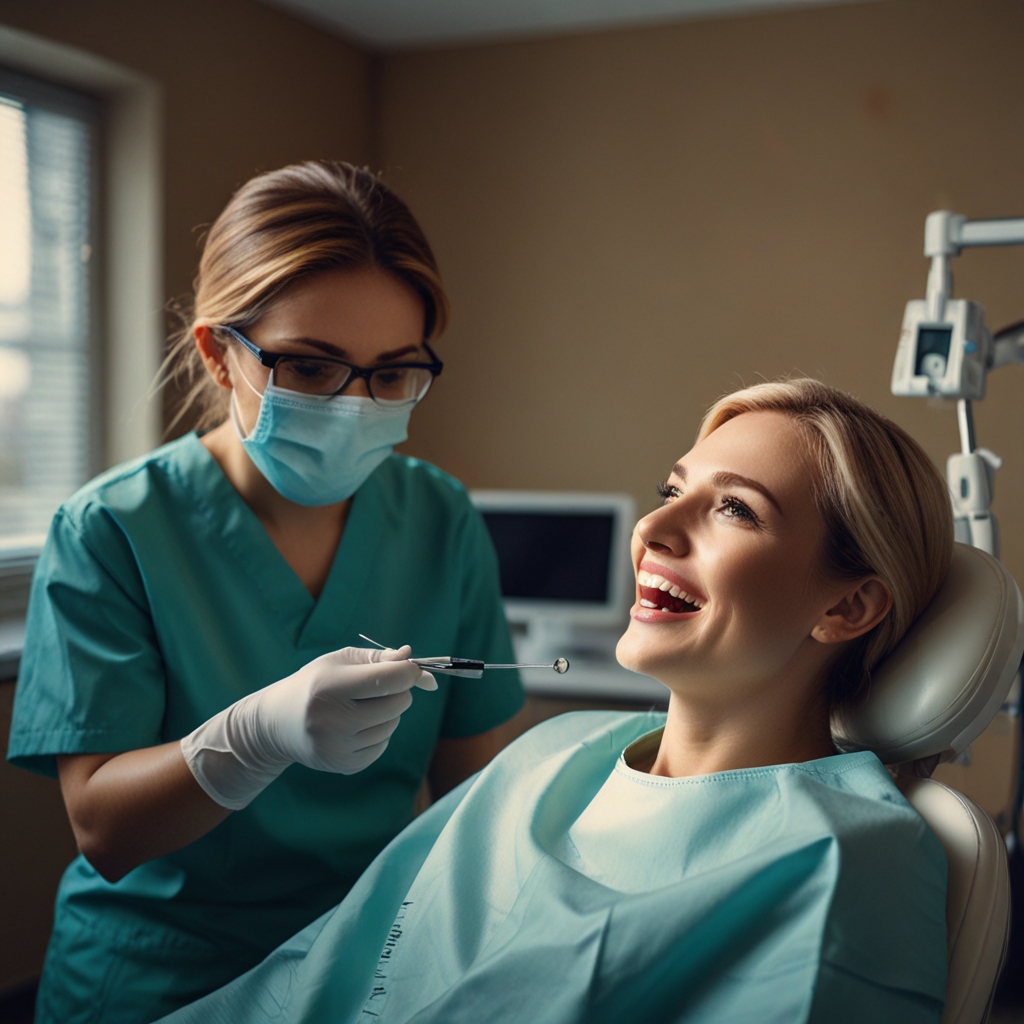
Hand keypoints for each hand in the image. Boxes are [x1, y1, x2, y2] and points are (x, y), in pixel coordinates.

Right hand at [181, 646, 435, 808]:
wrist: (277, 723)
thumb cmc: (315, 683)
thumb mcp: (341, 661)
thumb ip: (381, 659)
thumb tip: (420, 667)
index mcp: (330, 686)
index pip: (388, 679)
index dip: (408, 672)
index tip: (411, 669)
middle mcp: (332, 719)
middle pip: (397, 703)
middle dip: (398, 691)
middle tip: (378, 687)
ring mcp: (338, 746)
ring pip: (392, 724)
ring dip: (387, 713)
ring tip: (359, 707)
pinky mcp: (343, 765)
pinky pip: (382, 745)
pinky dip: (377, 733)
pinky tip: (354, 726)